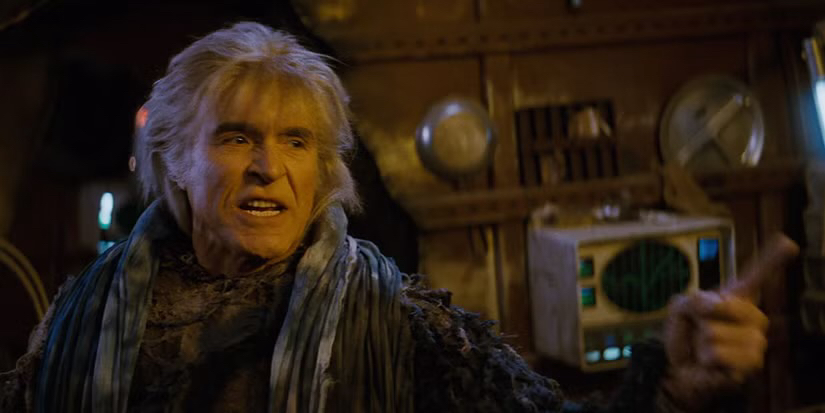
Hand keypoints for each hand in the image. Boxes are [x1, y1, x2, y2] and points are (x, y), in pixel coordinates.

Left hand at [661, 234, 798, 410]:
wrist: (677, 365)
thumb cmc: (685, 334)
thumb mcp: (681, 307)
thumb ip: (695, 299)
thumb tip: (718, 302)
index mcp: (737, 299)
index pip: (757, 276)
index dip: (772, 258)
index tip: (787, 242)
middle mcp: (753, 318)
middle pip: (730, 307)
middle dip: (704, 317)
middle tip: (700, 327)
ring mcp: (755, 343)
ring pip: (718, 333)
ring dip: (702, 340)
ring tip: (705, 346)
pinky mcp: (749, 366)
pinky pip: (719, 354)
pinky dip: (705, 357)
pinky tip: (710, 361)